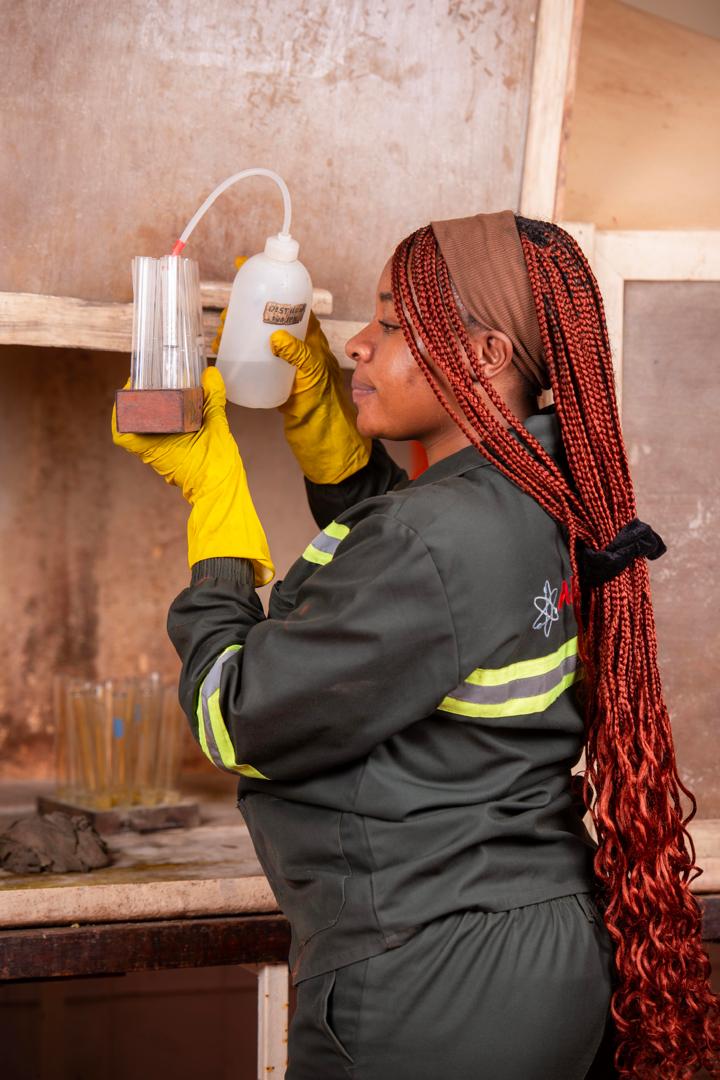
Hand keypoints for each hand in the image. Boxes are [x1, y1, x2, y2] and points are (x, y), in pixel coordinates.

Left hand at [112, 367, 237, 504]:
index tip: (128, 394)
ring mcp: (165, 461)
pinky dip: (166, 427)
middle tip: (147, 387)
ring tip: (162, 396)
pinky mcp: (176, 462)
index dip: (119, 413)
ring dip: (151, 417)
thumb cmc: (216, 468)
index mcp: (156, 448)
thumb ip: (213, 400)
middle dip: (137, 408)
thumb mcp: (217, 428)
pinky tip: (178, 415)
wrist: (225, 494)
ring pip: (148, 436)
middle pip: (134, 430)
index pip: (122, 433)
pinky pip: (163, 442)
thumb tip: (210, 374)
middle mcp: (155, 456)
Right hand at [212, 256, 370, 484]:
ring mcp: (281, 360)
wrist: (321, 441)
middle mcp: (295, 344)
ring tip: (223, 328)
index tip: (249, 265)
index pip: (290, 298)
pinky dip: (235, 349)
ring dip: (238, 326)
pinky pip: (250, 356)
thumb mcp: (312, 376)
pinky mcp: (270, 377)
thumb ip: (299, 356)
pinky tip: (223, 349)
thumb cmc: (325, 408)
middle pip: (268, 313)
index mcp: (309, 336)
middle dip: (246, 303)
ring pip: (256, 333)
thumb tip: (277, 336)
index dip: (271, 278)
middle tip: (229, 306)